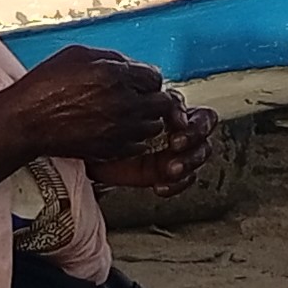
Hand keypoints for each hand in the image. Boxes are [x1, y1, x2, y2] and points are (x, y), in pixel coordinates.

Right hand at [0, 47, 180, 166]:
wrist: (26, 121)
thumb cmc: (45, 85)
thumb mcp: (77, 55)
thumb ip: (110, 58)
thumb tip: (130, 66)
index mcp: (115, 74)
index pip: (155, 77)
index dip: (147, 79)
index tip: (140, 83)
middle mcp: (123, 102)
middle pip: (162, 103)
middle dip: (153, 100)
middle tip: (140, 100)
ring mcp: (119, 128)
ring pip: (154, 126)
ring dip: (146, 121)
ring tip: (128, 117)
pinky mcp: (112, 149)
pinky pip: (139, 145)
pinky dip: (134, 139)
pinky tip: (118, 132)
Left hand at [88, 102, 220, 197]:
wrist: (82, 146)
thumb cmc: (99, 121)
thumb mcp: (124, 105)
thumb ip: (150, 102)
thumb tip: (172, 104)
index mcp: (171, 110)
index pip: (200, 113)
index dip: (192, 121)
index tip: (176, 125)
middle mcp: (176, 130)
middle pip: (204, 133)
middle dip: (194, 138)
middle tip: (176, 144)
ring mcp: (173, 153)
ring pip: (200, 155)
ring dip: (188, 162)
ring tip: (170, 169)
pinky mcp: (164, 173)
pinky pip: (184, 180)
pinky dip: (177, 184)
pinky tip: (160, 186)